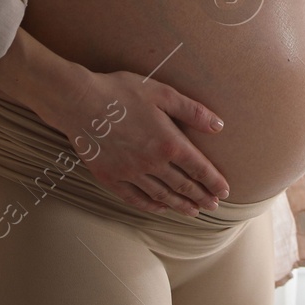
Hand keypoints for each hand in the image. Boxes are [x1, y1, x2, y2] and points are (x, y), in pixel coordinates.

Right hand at [49, 67, 230, 216]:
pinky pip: (134, 198)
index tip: (224, 192)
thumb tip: (218, 126)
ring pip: (161, 195)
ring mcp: (130, 173)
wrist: (79, 101)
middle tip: (213, 206)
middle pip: (183, 185)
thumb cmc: (122, 92)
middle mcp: (152, 163)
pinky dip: (150, 206)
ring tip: (193, 212)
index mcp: (169, 142)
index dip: (213, 181)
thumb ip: (192, 111)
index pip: (199, 168)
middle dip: (201, 197)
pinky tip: (159, 208)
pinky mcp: (110, 177)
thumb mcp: (162, 93)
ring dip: (180, 205)